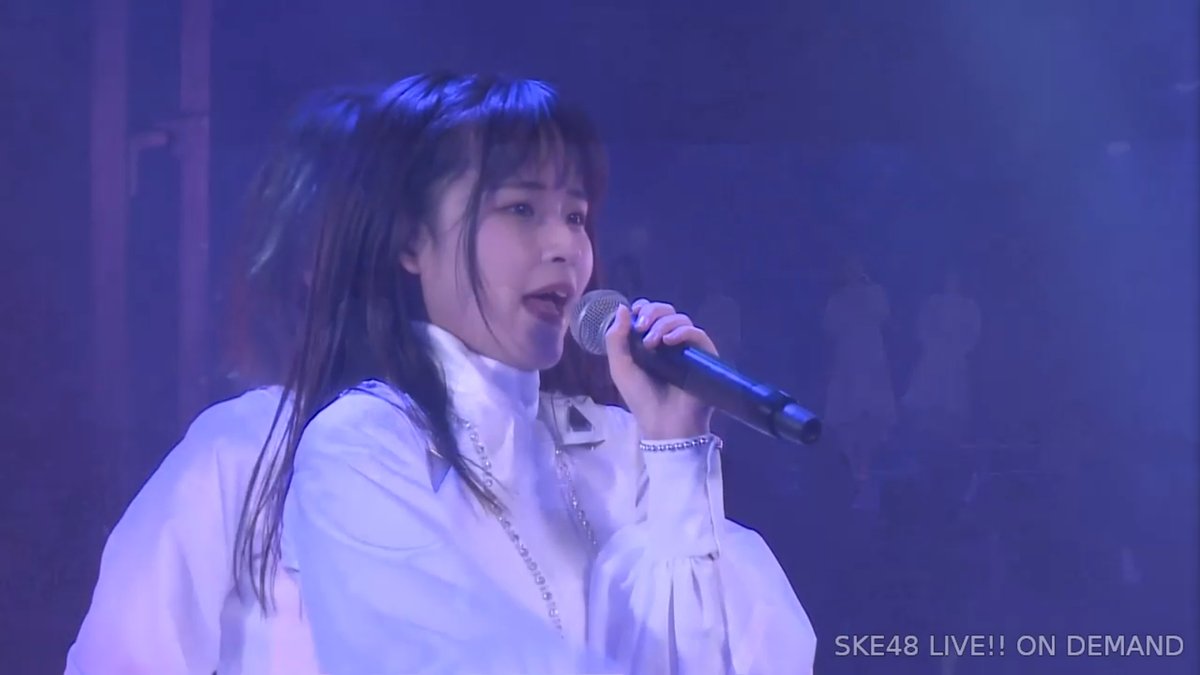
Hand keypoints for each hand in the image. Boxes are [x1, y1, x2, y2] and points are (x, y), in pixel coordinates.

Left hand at [604, 298, 715, 439]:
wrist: (662, 423)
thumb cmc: (641, 398)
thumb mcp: (620, 368)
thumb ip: (616, 339)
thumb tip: (621, 307)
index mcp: (650, 342)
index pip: (651, 314)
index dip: (643, 308)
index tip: (634, 316)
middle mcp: (670, 342)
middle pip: (667, 311)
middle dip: (652, 312)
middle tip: (641, 326)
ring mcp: (688, 348)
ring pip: (681, 319)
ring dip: (663, 324)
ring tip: (651, 342)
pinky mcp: (704, 356)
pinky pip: (697, 334)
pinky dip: (682, 331)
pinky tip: (668, 341)